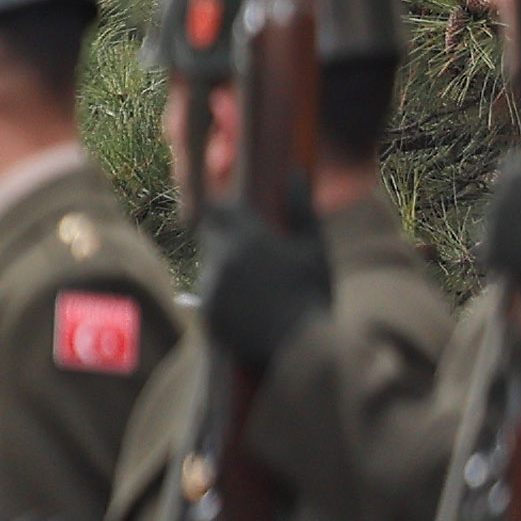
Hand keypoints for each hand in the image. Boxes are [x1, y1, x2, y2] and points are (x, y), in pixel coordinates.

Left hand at [203, 206, 340, 365]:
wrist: (303, 346)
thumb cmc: (315, 293)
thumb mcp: (315, 248)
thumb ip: (301, 207)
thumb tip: (295, 173)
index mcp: (247, 238)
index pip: (216, 210)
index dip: (224, 212)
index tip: (235, 215)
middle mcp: (222, 259)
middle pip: (210, 238)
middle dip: (225, 239)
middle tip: (253, 252)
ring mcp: (210, 288)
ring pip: (211, 267)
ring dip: (226, 269)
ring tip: (260, 285)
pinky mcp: (206, 313)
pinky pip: (209, 295)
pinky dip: (224, 296)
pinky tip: (251, 305)